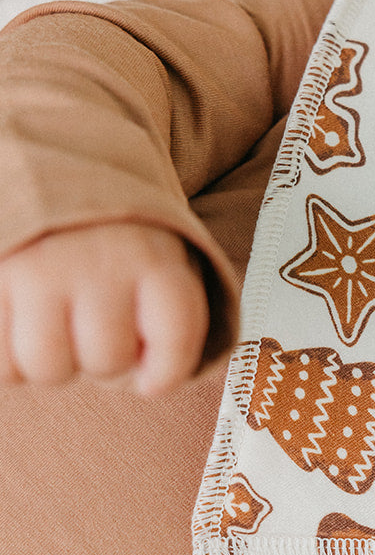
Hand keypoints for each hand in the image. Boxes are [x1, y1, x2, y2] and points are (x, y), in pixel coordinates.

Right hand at [0, 223, 209, 394]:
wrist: (39, 171)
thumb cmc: (104, 236)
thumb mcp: (151, 252)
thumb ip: (162, 312)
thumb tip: (145, 382)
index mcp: (151, 252)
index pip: (176, 334)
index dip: (168, 371)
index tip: (151, 380)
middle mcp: (96, 260)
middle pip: (107, 361)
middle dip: (101, 361)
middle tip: (88, 330)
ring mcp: (36, 270)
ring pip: (48, 369)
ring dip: (51, 363)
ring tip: (51, 328)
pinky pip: (1, 366)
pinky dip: (8, 362)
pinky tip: (17, 329)